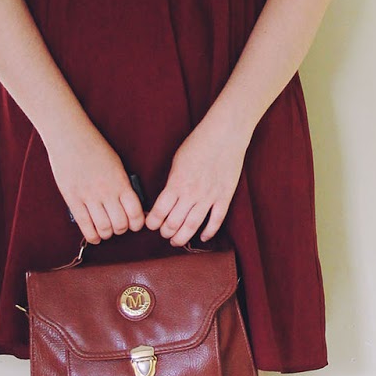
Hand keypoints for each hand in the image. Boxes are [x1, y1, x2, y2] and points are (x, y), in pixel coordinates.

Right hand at [46, 123, 144, 244]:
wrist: (69, 136)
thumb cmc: (94, 147)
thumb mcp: (116, 164)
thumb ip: (123, 184)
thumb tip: (131, 206)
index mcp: (120, 182)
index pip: (136, 213)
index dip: (137, 223)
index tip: (135, 223)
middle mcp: (106, 191)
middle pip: (120, 225)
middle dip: (122, 229)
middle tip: (119, 226)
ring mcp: (88, 196)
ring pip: (104, 228)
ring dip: (108, 233)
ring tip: (106, 229)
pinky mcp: (72, 199)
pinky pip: (85, 226)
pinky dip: (93, 236)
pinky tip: (95, 236)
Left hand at [145, 117, 247, 245]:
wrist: (225, 135)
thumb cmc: (199, 143)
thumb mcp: (177, 161)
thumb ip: (172, 182)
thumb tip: (166, 198)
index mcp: (176, 183)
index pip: (159, 212)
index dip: (152, 223)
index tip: (150, 225)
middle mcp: (191, 193)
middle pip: (174, 223)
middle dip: (165, 233)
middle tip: (164, 234)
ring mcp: (209, 197)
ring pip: (193, 227)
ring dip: (182, 237)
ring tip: (177, 241)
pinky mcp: (224, 197)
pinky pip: (216, 221)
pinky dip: (208, 232)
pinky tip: (202, 237)